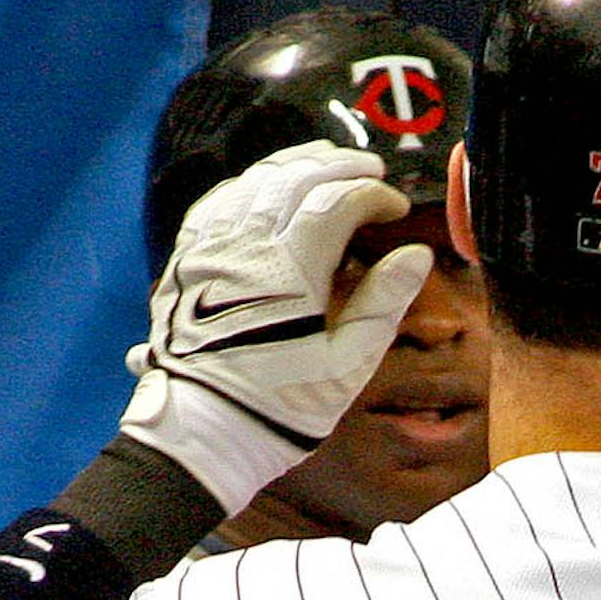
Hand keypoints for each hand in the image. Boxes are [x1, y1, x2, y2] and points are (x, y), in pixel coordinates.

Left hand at [121, 141, 434, 513]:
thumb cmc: (280, 407)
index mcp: (289, 271)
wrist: (201, 434)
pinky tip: (262, 189)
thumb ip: (382, 304)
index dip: (371, 196)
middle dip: (336, 166)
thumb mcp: (346, 366)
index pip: (336, 203)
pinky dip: (247, 186)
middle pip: (293, 179)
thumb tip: (415, 254)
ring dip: (293, 167)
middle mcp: (245, 249)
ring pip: (252, 184)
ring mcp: (209, 253)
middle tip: (369, 170)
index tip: (394, 208)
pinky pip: (215, 205)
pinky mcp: (184, 265)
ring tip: (324, 165)